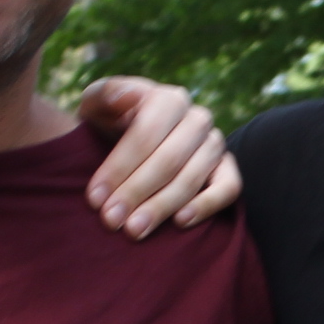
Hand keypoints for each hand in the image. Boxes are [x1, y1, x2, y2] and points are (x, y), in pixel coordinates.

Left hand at [73, 76, 241, 236]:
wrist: (131, 138)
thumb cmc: (111, 121)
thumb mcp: (98, 102)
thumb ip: (105, 94)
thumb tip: (126, 96)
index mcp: (168, 99)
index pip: (145, 134)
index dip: (119, 167)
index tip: (94, 198)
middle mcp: (197, 119)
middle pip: (168, 160)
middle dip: (136, 192)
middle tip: (111, 220)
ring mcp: (215, 144)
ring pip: (193, 177)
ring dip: (162, 206)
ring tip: (134, 229)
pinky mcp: (227, 169)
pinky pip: (229, 187)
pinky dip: (207, 205)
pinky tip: (179, 222)